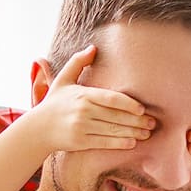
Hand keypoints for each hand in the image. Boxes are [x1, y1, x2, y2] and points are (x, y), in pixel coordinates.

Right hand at [33, 45, 154, 152]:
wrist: (37, 129)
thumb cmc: (54, 103)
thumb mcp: (63, 80)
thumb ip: (78, 62)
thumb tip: (93, 47)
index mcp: (83, 95)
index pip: (111, 99)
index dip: (129, 104)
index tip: (142, 108)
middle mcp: (83, 111)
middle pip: (116, 116)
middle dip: (137, 121)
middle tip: (153, 123)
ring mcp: (82, 128)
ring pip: (113, 130)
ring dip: (133, 132)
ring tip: (147, 133)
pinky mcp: (81, 142)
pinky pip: (104, 143)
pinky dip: (120, 143)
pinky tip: (132, 142)